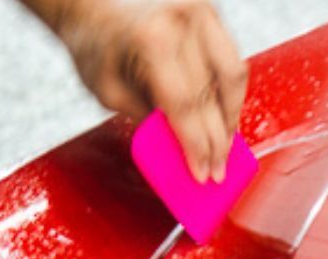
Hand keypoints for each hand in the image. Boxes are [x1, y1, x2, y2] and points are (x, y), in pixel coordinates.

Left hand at [60, 1, 248, 181]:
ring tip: (226, 145)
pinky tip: (224, 114)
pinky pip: (230, 57)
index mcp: (152, 40)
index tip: (203, 173)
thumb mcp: (109, 90)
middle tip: (218, 171)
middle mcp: (182, 20)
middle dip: (218, 140)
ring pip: (233, 74)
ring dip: (232, 115)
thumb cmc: (95, 43)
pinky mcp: (208, 9)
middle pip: (212, 94)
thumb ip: (146, 117)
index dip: (196, 146)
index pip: (185, 105)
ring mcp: (199, 10)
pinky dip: (229, 89)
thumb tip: (180, 148)